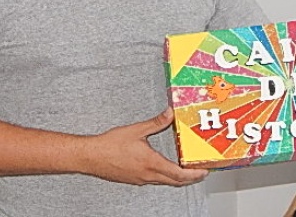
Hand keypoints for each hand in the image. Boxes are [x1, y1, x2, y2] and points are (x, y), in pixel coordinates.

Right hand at [82, 107, 208, 185]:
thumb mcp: (136, 130)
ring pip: (164, 182)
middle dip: (189, 178)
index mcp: (151, 163)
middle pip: (174, 182)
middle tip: (200, 173)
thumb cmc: (110, 145)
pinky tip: (163, 169)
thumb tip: (170, 113)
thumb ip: (156, 122)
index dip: (193, 174)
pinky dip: (164, 177)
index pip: (178, 174)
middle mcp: (148, 175)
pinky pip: (154, 181)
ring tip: (185, 171)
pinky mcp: (133, 179)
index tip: (204, 171)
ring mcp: (140, 179)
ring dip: (177, 178)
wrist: (91, 157)